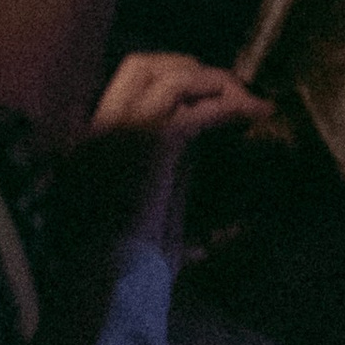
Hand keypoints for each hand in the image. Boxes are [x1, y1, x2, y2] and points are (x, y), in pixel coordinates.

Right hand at [80, 54, 271, 256]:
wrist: (109, 280)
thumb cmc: (122, 249)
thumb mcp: (138, 189)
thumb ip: (159, 156)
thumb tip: (199, 131)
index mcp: (91, 134)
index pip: (127, 78)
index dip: (169, 73)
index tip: (202, 87)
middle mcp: (101, 123)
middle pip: (143, 64)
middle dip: (190, 67)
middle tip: (228, 87)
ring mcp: (123, 129)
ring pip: (175, 78)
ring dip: (217, 84)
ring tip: (247, 102)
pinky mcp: (153, 142)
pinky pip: (198, 111)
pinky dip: (230, 108)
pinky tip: (253, 115)